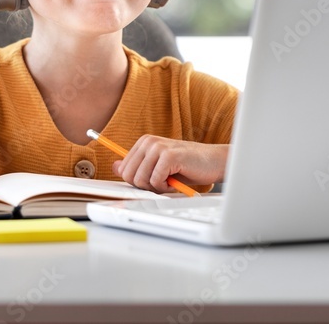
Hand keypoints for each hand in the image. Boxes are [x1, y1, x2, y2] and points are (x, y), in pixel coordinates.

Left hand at [112, 136, 227, 193]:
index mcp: (143, 142)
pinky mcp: (168, 155)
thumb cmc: (187, 166)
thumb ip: (137, 166)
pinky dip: (165, 187)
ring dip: (156, 187)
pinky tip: (176, 181)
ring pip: (140, 180)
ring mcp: (158, 147)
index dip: (138, 182)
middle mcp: (148, 142)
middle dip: (145, 185)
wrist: (213, 161)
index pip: (124, 170)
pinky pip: (155, 181)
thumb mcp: (158, 166)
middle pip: (129, 176)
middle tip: (162, 182)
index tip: (153, 180)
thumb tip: (115, 167)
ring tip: (170, 180)